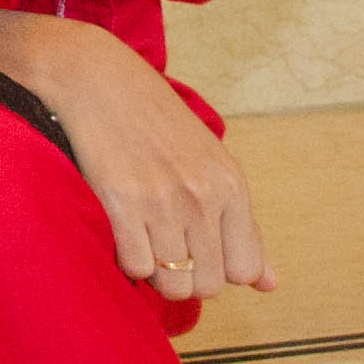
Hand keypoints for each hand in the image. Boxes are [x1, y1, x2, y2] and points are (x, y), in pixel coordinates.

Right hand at [0, 6, 273, 303]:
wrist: (94, 78)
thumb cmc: (153, 121)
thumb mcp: (211, 165)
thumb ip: (241, 226)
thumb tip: (269, 285)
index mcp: (231, 186)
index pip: (245, 270)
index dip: (219, 272)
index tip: (195, 254)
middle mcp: (202, 197)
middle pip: (208, 284)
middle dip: (185, 277)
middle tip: (163, 248)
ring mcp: (162, 201)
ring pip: (172, 283)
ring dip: (155, 273)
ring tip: (142, 242)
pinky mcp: (120, 202)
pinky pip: (135, 267)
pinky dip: (126, 261)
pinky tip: (120, 233)